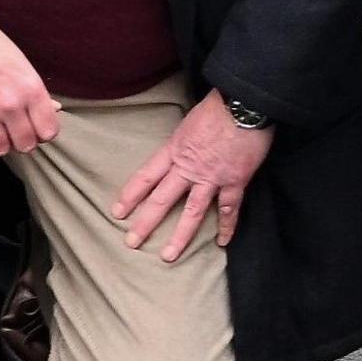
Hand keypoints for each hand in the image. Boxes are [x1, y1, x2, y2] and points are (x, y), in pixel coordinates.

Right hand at [0, 0, 61, 156]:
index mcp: (30, 89)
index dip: (43, 132)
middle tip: (15, 130)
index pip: (48, 131)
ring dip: (0, 143)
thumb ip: (37, 92)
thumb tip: (55, 110)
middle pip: (25, 144)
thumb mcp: (21, 64)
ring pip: (0, 149)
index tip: (36, 127)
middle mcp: (10, 104)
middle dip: (22, 140)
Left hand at [111, 92, 274, 263]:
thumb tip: (178, 152)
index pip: (145, 177)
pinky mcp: (235, 181)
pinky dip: (227, 227)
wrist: (244, 104)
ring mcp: (212, 177)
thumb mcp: (187, 123)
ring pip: (192, 212)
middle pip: (162, 199)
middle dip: (145, 222)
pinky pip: (230, 209)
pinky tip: (222, 243)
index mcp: (174, 150)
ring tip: (167, 256)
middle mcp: (189, 168)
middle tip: (131, 242)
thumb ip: (181, 142)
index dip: (130, 195)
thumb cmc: (216, 107)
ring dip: (179, 236)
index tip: (117, 212)